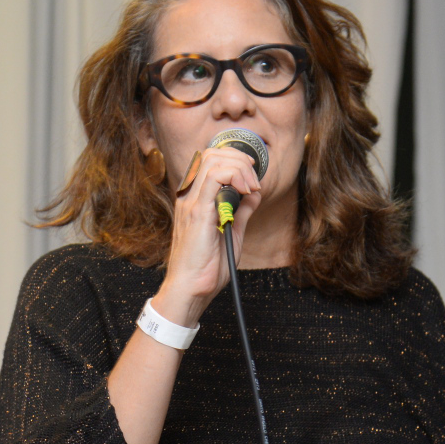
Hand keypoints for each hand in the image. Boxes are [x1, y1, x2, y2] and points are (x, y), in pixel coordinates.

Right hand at [152, 145, 262, 324]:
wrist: (191, 289)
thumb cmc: (207, 268)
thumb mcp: (232, 233)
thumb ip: (242, 212)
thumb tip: (254, 194)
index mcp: (195, 200)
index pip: (210, 161)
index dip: (234, 160)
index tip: (252, 177)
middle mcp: (190, 197)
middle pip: (211, 155)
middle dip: (239, 159)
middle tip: (254, 179)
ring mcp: (191, 202)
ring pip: (213, 160)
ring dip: (239, 167)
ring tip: (251, 186)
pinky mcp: (197, 212)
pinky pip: (214, 178)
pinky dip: (235, 176)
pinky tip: (246, 192)